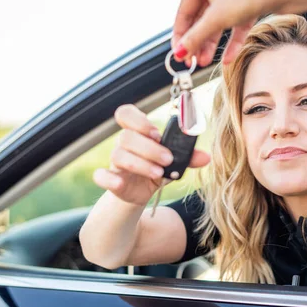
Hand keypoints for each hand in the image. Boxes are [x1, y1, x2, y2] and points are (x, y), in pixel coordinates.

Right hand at [93, 104, 209, 205]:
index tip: (156, 133)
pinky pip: (100, 176)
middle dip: (149, 148)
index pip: (126, 114)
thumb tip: (206, 157)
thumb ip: (188, 157)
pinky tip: (120, 183)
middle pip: (126, 136)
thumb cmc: (157, 168)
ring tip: (159, 173)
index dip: (138, 120)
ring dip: (140, 164)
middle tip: (167, 159)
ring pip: (118, 155)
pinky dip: (108, 179)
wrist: (142, 193)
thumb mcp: (174, 163)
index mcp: (138, 133)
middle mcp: (124, 144)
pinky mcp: (110, 180)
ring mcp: (115, 162)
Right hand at [172, 0, 306, 66]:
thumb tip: (179, 52)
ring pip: (217, 23)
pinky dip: (231, 41)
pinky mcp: (248, 3)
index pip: (183, 11)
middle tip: (192, 61)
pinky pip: (234, 25)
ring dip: (211, 44)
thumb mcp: (217, 18)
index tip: (178, 55)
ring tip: (206, 62)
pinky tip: (227, 58)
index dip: (180, 36)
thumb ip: (195, 37)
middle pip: (200, 18)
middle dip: (197, 42)